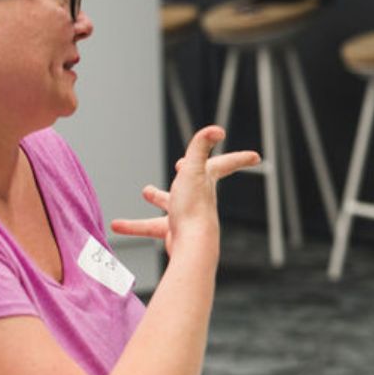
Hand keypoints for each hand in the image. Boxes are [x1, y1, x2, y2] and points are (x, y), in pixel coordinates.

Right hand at [110, 126, 260, 255]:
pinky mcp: (173, 232)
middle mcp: (200, 197)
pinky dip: (134, 225)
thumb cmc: (194, 208)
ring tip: (147, 191)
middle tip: (182, 164)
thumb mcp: (194, 170)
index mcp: (207, 180)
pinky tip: (118, 225)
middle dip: (190, 171)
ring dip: (159, 196)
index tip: (255, 157)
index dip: (239, 158)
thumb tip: (217, 129)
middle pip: (196, 181)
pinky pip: (150, 226)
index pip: (226, 163)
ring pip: (171, 203)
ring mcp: (186, 215)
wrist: (192, 245)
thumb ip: (200, 146)